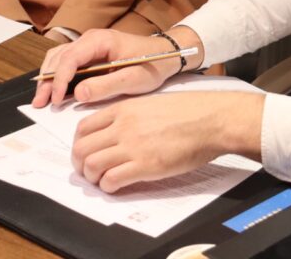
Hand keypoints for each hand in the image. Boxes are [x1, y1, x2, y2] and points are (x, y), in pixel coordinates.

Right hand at [32, 29, 182, 107]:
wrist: (164, 55)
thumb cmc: (151, 64)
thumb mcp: (132, 79)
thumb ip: (105, 86)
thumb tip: (78, 94)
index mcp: (100, 40)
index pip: (70, 58)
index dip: (59, 79)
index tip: (56, 99)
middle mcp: (90, 39)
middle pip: (59, 57)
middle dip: (47, 80)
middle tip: (39, 103)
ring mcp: (88, 45)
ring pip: (58, 58)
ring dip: (48, 78)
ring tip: (42, 100)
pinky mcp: (89, 54)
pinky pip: (66, 62)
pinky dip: (57, 76)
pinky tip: (54, 92)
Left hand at [71, 92, 264, 192]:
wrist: (211, 119)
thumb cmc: (189, 111)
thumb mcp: (151, 103)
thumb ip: (129, 115)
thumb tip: (115, 131)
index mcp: (123, 109)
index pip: (83, 127)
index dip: (79, 144)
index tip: (85, 153)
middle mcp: (122, 126)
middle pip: (82, 148)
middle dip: (80, 164)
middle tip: (89, 172)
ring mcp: (132, 146)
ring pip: (91, 165)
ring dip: (93, 178)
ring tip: (103, 181)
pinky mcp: (145, 166)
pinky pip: (111, 180)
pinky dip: (108, 187)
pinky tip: (116, 186)